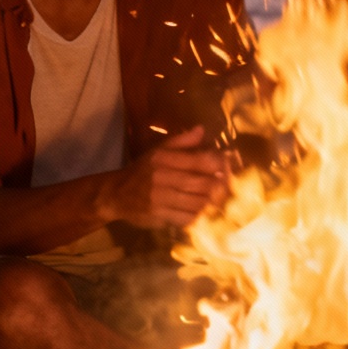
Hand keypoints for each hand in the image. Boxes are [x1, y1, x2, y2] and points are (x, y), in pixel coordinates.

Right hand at [99, 126, 229, 229]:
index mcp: (164, 159)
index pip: (201, 160)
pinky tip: (206, 214)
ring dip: (214, 203)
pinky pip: (188, 218)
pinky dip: (200, 217)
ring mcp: (161, 198)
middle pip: (203, 184)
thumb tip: (202, 130)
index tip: (229, 166)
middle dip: (221, 186)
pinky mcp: (160, 216)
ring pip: (199, 203)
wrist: (116, 194)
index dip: (220, 164)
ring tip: (222, 199)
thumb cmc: (142, 171)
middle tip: (231, 186)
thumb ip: (182, 142)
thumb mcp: (158, 151)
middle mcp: (163, 177)